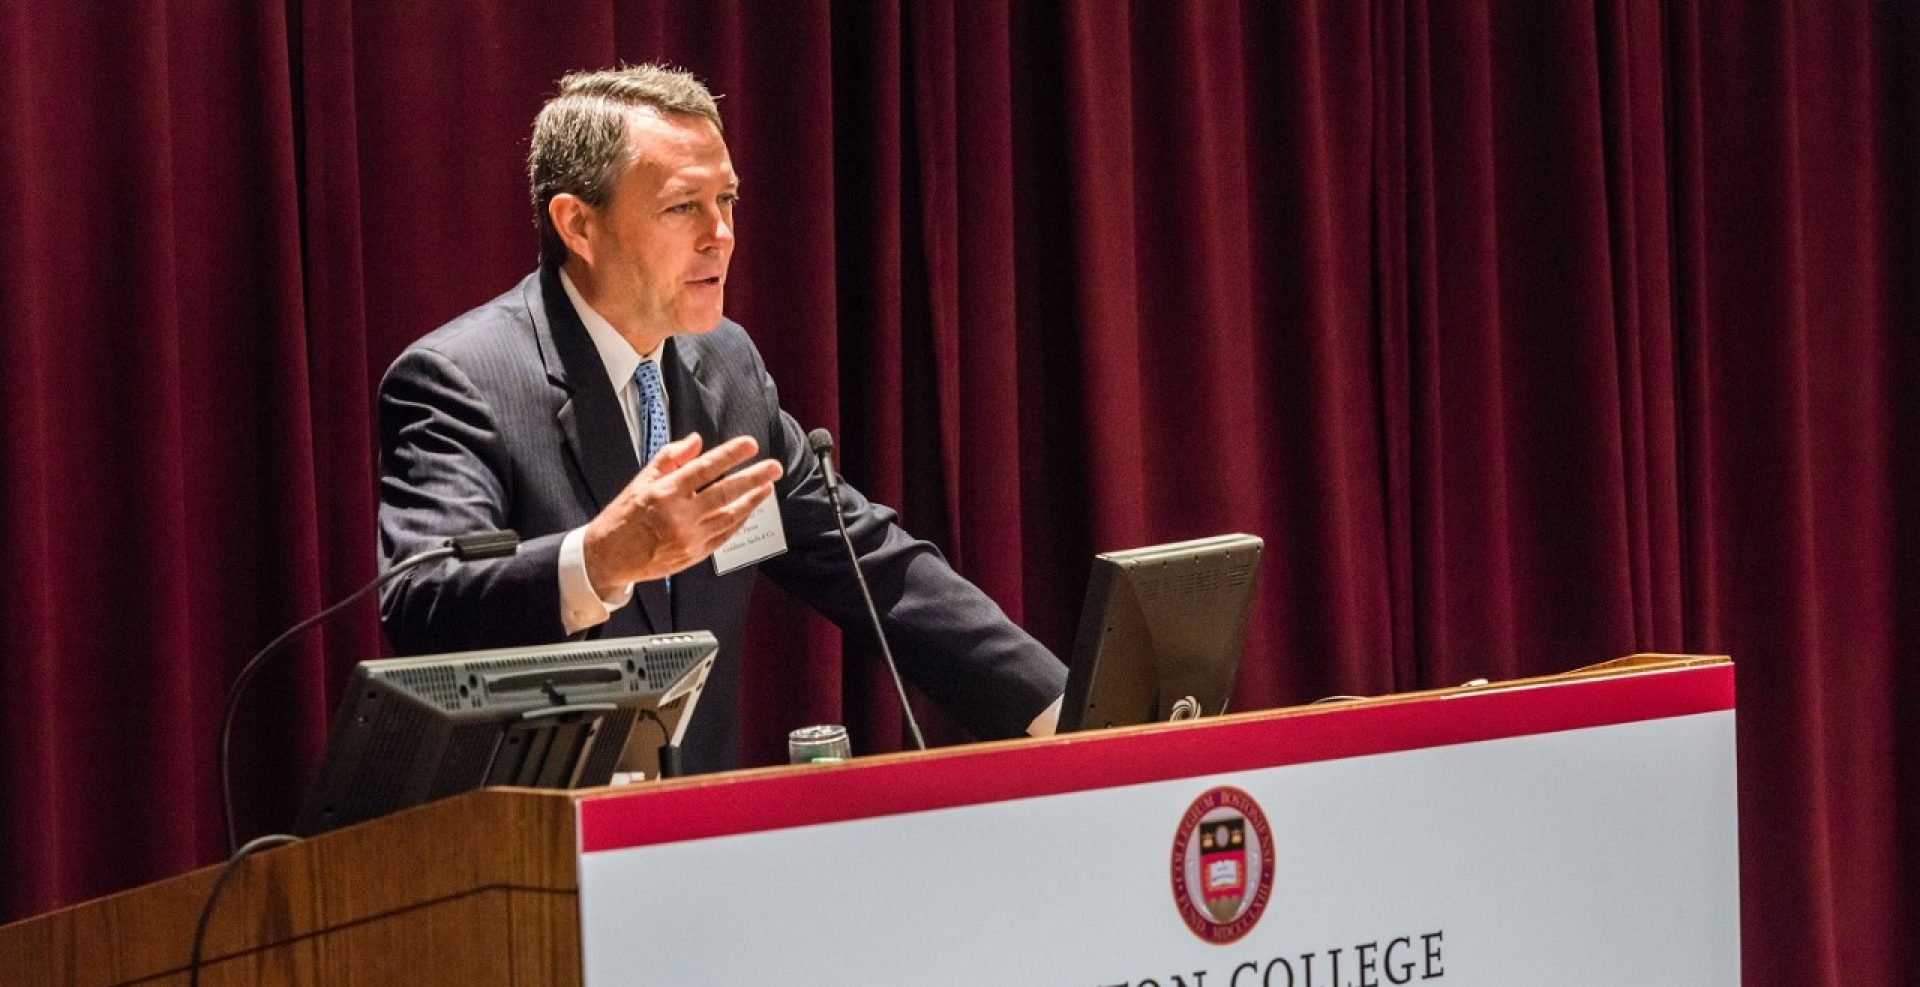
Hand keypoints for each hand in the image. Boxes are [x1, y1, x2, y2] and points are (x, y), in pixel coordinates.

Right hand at [582, 433, 783, 596]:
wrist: (608, 557)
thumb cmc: (624, 516)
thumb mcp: (641, 480)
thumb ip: (671, 458)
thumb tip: (696, 441)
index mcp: (665, 492)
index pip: (706, 468)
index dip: (731, 455)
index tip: (751, 445)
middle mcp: (680, 515)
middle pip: (725, 492)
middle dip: (754, 477)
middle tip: (774, 467)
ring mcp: (689, 538)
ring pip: (730, 516)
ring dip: (752, 500)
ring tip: (767, 487)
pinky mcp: (694, 555)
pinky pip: (724, 536)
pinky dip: (739, 522)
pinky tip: (749, 510)